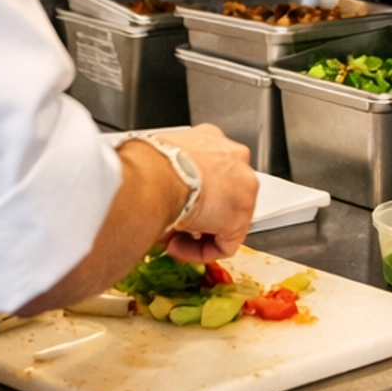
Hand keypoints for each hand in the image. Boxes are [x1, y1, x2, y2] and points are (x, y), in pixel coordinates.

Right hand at [148, 124, 257, 263]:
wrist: (155, 173)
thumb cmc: (147, 162)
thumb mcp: (154, 160)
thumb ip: (162, 174)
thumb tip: (150, 190)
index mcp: (210, 139)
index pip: (208, 171)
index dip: (188, 194)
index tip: (172, 203)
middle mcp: (233, 158)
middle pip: (221, 194)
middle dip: (197, 214)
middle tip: (173, 225)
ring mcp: (243, 185)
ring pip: (225, 219)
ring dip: (197, 233)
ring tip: (171, 239)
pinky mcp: (242, 215)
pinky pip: (224, 243)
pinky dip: (200, 251)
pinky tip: (177, 247)